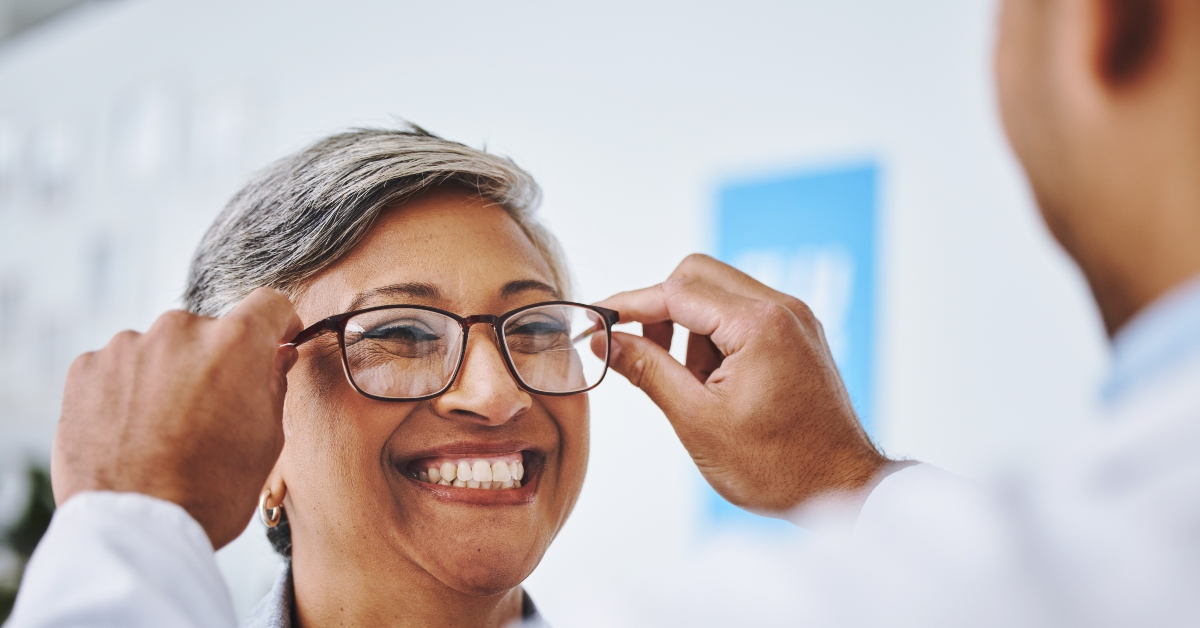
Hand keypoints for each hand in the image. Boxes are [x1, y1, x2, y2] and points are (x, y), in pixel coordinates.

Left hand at [52, 288, 302, 548]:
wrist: (136, 529)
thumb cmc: (212, 490)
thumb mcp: (267, 439)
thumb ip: (273, 384)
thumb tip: (274, 354)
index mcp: (235, 343)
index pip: (268, 304)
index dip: (277, 324)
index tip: (274, 341)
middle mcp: (179, 330)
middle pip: (208, 331)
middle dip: (214, 361)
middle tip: (211, 409)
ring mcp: (127, 346)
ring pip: (160, 349)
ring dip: (167, 374)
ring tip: (164, 428)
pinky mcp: (85, 368)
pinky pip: (118, 366)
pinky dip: (127, 389)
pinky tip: (132, 430)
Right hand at [596, 255, 887, 512]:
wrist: (842, 489)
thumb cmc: (776, 466)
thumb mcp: (697, 420)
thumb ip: (647, 370)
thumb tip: (604, 341)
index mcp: (758, 324)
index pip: (676, 291)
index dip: (628, 305)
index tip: (596, 321)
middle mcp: (782, 308)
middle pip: (697, 276)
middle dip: (660, 310)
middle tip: (640, 355)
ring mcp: (794, 318)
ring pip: (718, 293)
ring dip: (689, 327)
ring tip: (691, 386)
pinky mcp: (798, 334)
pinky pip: (742, 314)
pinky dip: (715, 338)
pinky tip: (713, 383)